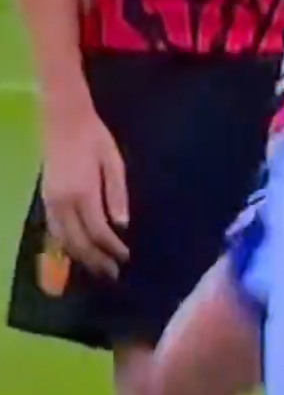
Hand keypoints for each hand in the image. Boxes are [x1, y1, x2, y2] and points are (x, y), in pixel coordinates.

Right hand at [40, 100, 129, 278]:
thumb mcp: (113, 162)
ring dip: (80, 257)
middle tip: (113, 274)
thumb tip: (122, 225)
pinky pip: (53, 230)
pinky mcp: (45, 199)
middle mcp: (63, 203)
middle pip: (79, 242)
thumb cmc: (95, 138)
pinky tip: (76, 251)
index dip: (112, 248)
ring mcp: (50, 202)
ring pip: (63, 240)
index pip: (99, 231)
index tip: (126, 258)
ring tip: (97, 268)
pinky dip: (65, 245)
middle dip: (96, 260)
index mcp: (83, 193)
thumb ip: (117, 194)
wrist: (64, 120)